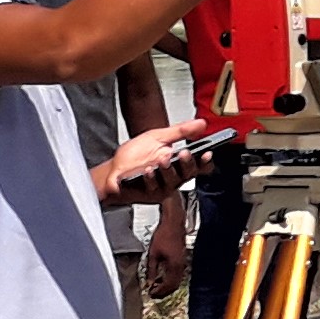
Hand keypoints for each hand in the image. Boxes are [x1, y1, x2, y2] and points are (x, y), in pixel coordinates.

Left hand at [97, 118, 213, 205]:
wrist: (113, 170)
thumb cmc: (134, 156)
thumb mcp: (158, 137)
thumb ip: (181, 131)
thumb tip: (201, 124)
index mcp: (178, 163)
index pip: (198, 165)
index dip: (205, 161)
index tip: (206, 154)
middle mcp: (173, 177)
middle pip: (189, 174)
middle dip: (187, 163)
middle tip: (184, 153)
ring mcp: (162, 187)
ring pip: (172, 182)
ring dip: (169, 171)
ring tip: (163, 160)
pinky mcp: (150, 194)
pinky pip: (154, 188)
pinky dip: (151, 179)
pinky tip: (149, 171)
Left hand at [148, 193, 190, 299]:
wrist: (173, 223)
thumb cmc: (163, 235)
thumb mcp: (153, 253)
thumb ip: (152, 270)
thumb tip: (149, 283)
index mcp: (174, 266)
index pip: (168, 285)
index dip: (159, 292)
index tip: (150, 294)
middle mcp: (181, 266)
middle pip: (174, 286)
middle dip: (164, 292)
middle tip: (153, 294)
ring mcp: (182, 263)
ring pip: (177, 281)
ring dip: (167, 286)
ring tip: (155, 287)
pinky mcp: (182, 260)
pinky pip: (177, 275)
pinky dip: (169, 280)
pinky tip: (161, 278)